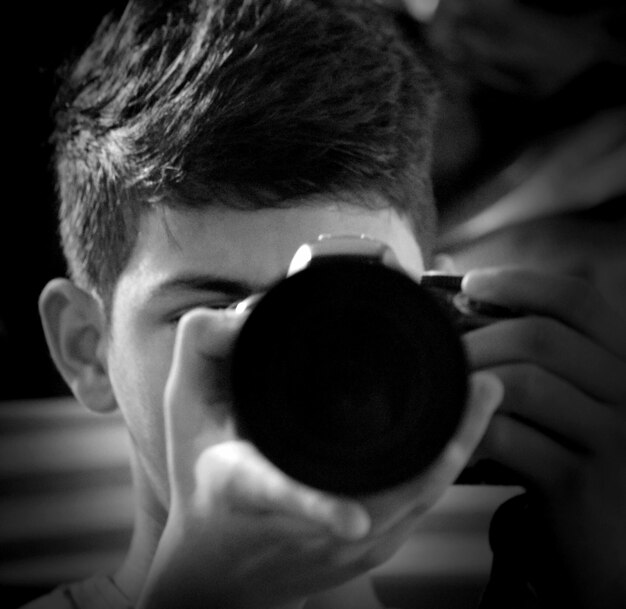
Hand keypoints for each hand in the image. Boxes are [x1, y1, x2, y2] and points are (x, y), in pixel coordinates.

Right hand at [138, 307, 502, 608]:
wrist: (216, 569)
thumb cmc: (200, 480)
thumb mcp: (184, 409)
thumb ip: (200, 352)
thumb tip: (240, 314)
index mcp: (247, 490)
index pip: (279, 495)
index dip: (316, 507)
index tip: (354, 518)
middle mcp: (300, 529)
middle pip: (381, 503)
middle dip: (441, 450)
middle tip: (482, 389)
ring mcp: (338, 548)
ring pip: (410, 506)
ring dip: (455, 453)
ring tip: (485, 400)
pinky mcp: (364, 553)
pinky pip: (415, 508)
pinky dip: (444, 469)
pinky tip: (463, 435)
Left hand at [463, 268, 625, 607]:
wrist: (610, 542)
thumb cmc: (574, 453)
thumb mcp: (573, 397)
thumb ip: (537, 355)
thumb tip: (464, 301)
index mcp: (625, 359)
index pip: (577, 300)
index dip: (520, 283)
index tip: (470, 283)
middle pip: (541, 338)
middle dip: (476, 340)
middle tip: (439, 353)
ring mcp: (613, 438)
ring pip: (522, 384)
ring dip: (468, 383)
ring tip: (440, 390)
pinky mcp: (582, 482)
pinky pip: (509, 438)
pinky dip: (469, 430)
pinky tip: (453, 434)